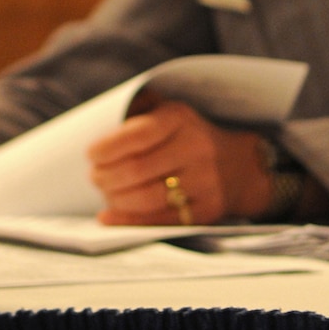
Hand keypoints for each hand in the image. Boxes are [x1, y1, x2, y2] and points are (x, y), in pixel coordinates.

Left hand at [86, 102, 270, 224]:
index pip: (137, 135)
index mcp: (180, 118)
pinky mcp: (206, 210)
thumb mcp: (167, 111)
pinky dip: (127, 221)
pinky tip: (107, 217)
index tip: (90, 155)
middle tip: (93, 177)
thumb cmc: (185, 136)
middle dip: (105, 177)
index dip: (107, 148)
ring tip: (105, 193)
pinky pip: (159, 220)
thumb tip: (95, 120)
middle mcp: (196, 148)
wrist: (238, 165)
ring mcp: (204, 181)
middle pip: (137, 170)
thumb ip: (135, 108)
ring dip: (115, 199)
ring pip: (147, 198)